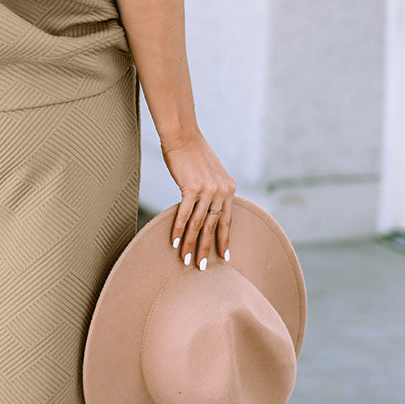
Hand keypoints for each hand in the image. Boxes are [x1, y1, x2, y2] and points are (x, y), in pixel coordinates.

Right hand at [160, 129, 235, 269]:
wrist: (182, 136)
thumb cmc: (193, 154)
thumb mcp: (211, 173)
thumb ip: (213, 190)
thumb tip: (207, 209)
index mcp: (229, 188)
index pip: (228, 220)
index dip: (225, 240)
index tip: (224, 257)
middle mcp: (222, 190)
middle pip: (213, 226)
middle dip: (207, 249)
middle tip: (203, 267)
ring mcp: (207, 189)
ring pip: (198, 224)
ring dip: (191, 244)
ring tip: (185, 260)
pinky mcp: (191, 187)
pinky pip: (184, 214)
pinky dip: (179, 230)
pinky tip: (174, 242)